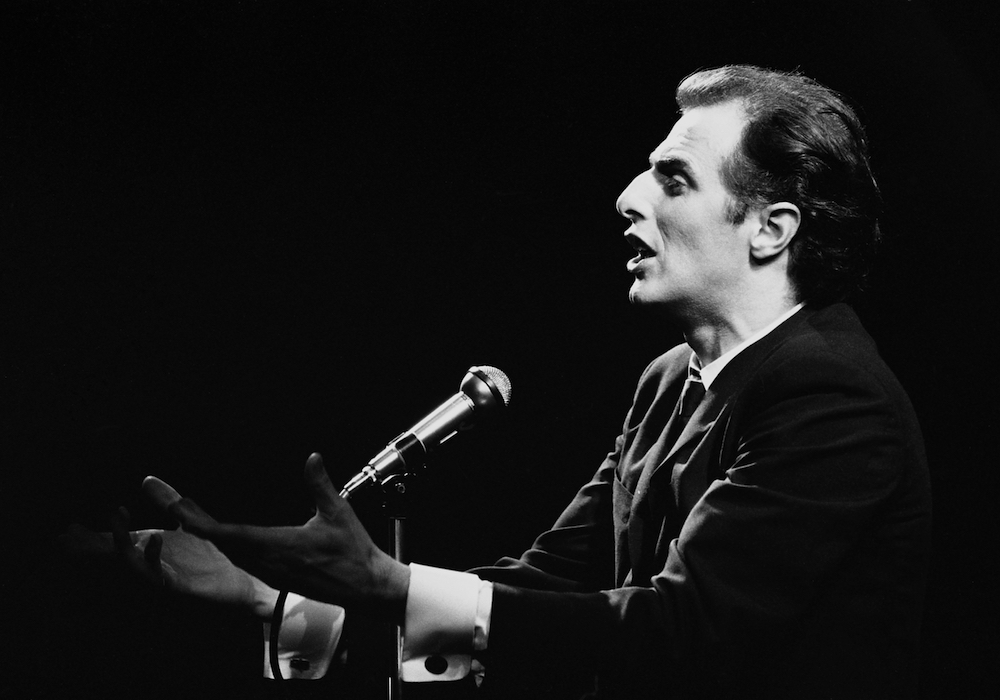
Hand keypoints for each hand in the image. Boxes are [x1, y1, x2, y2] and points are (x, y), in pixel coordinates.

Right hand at [61, 495, 278, 619]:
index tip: (69, 527)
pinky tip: (156, 537)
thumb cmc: (214, 558)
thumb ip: (169, 502)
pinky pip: (159, 576)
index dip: (91, 537)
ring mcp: (162, 578)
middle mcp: (151, 566)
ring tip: (118, 516)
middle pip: (112, 556)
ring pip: (130, 565)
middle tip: (66, 534)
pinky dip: (154, 557)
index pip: (114, 542)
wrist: (243, 582)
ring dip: (120, 543)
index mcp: (150, 551)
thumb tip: (146, 480)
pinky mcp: (178, 588)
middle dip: (89, 546)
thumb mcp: (189, 524)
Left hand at [155, 452, 409, 622]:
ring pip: (229, 552)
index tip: (177, 507)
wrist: (365, 587)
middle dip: (193, 520)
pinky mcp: (275, 576)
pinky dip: (225, 543)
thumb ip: (320, 484)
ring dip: (208, 532)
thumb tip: (312, 457)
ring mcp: (269, 571)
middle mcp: (266, 562)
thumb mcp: (338, 513)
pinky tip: (222, 534)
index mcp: (276, 546)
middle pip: (219, 542)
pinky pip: (242, 559)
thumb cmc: (353, 552)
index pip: (226, 534)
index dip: (198, 521)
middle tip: (171, 500)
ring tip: (189, 511)